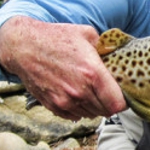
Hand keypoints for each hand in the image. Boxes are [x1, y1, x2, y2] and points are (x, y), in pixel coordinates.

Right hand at [0, 16, 126, 120]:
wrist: (24, 46)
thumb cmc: (58, 37)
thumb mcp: (88, 34)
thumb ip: (107, 48)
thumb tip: (119, 54)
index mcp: (93, 73)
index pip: (118, 104)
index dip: (124, 101)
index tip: (123, 94)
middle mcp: (80, 91)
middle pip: (106, 111)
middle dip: (110, 102)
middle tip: (108, 90)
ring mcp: (65, 101)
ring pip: (91, 114)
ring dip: (95, 106)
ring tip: (92, 90)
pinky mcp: (53, 106)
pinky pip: (75, 116)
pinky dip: (80, 108)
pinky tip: (78, 93)